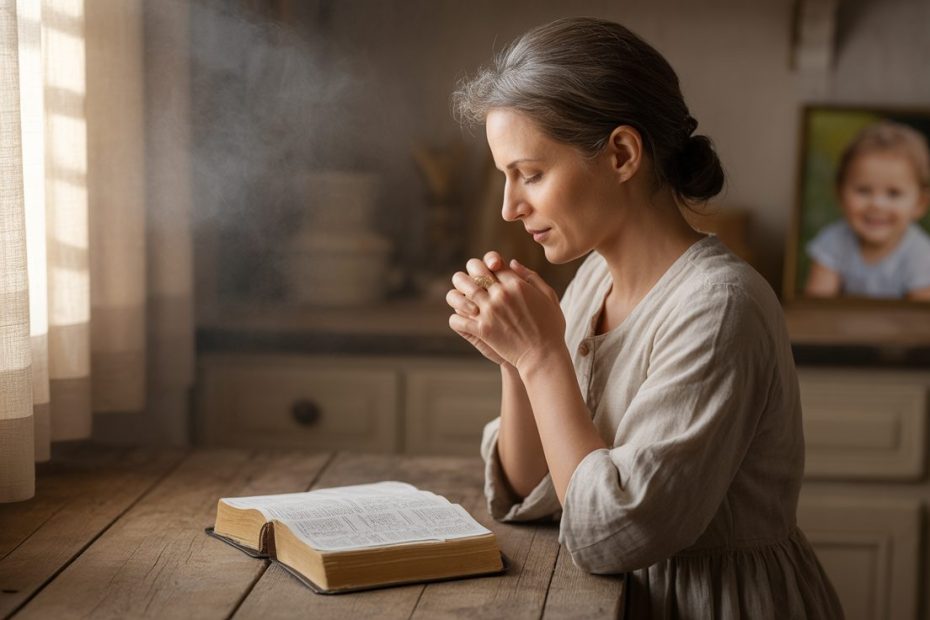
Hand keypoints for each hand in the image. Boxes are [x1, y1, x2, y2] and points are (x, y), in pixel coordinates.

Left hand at [449, 254, 565, 371]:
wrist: (544, 355)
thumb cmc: (550, 327)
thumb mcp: (548, 296)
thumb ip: (531, 276)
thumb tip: (512, 263)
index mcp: (517, 284)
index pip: (494, 263)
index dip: (489, 266)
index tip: (489, 274)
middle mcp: (501, 294)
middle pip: (475, 270)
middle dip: (471, 273)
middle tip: (472, 283)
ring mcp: (490, 311)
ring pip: (461, 292)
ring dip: (460, 295)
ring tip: (467, 303)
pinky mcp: (483, 330)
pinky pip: (457, 319)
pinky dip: (456, 320)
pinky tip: (464, 321)